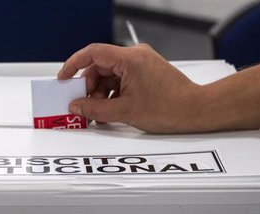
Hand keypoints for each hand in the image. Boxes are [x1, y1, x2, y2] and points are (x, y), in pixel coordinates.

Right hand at [57, 43, 203, 132]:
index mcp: (129, 59)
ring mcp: (141, 64)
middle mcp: (135, 56)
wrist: (196, 110)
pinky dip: (112, 94)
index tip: (63, 79)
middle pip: (100, 67)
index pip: (93, 53)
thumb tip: (76, 105)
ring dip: (100, 94)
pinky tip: (110, 111)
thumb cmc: (169, 108)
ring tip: (98, 114)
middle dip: (88, 87)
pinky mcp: (145, 73)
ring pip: (109, 75)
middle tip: (82, 106)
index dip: (73, 65)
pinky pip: (121, 80)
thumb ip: (95, 108)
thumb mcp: (124, 111)